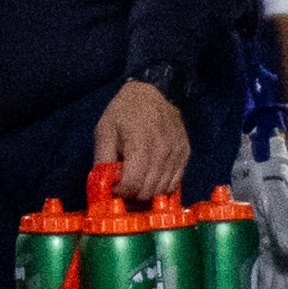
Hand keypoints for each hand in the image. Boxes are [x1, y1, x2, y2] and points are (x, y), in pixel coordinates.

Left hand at [94, 80, 188, 201]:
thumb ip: (103, 162)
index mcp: (139, 140)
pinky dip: (161, 186)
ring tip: (136, 178)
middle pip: (148, 190)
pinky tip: (150, 176)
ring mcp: (176, 150)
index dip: (121, 190)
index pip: (133, 183)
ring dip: (147, 191)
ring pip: (162, 189)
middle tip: (124, 183)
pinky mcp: (185, 152)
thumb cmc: (122, 114)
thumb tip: (105, 188)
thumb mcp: (104, 132)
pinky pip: (174, 183)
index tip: (115, 185)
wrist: (147, 94)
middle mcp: (162, 147)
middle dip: (132, 193)